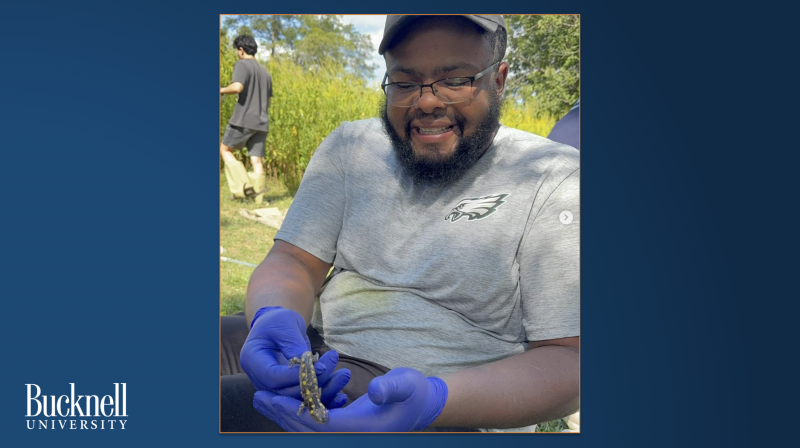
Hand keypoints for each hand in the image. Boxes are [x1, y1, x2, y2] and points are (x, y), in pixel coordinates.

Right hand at [240, 306, 349, 407]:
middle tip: (333, 366)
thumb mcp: (284, 325)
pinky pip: (305, 398)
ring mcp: (273, 388)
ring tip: (343, 375)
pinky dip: (323, 397)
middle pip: (285, 392)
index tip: (320, 367)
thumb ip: (292, 342)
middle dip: (313, 383)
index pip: (273, 377)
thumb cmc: (278, 321)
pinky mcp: (287, 391)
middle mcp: (260, 379)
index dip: (296, 375)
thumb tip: (306, 361)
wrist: (278, 327)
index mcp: (252, 361)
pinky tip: (341, 395)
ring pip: (298, 399)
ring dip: (323, 391)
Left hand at [253, 367, 447, 431]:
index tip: (274, 398)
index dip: (295, 412)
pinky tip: (288, 400)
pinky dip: (301, 412)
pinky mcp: (347, 425)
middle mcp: (352, 436)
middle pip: (309, 430)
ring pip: (310, 428)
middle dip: (283, 414)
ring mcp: (349, 433)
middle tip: (259, 397)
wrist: (424, 402)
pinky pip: (318, 422)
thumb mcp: (405, 384)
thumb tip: (376, 392)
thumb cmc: (415, 392)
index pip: (319, 425)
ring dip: (287, 414)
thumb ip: (391, 387)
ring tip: (265, 400)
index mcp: (361, 430)